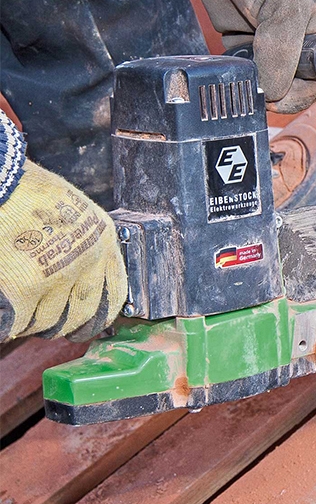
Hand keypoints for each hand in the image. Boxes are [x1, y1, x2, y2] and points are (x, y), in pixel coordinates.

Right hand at [0, 161, 126, 342]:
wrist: (0, 178)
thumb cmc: (27, 190)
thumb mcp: (73, 211)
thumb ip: (81, 242)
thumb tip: (79, 276)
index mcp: (103, 240)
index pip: (115, 294)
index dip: (99, 314)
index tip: (88, 323)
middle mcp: (87, 261)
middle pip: (82, 316)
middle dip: (63, 325)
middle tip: (47, 323)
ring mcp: (57, 276)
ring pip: (48, 323)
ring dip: (32, 323)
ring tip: (19, 311)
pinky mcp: (25, 287)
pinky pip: (16, 323)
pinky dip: (8, 325)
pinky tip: (5, 317)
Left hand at [195, 0, 315, 113]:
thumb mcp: (285, 10)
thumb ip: (282, 53)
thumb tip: (271, 93)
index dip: (305, 94)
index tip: (281, 96)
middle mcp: (302, 44)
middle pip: (298, 88)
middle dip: (280, 94)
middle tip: (261, 94)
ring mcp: (273, 47)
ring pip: (271, 85)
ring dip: (258, 87)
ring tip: (247, 76)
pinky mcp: (247, 45)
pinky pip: (248, 73)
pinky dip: (240, 77)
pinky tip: (236, 67)